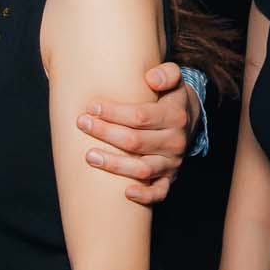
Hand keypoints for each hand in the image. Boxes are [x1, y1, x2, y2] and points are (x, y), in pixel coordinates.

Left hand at [77, 62, 196, 204]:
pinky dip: (144, 195)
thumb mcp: (174, 78)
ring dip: (114, 164)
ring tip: (89, 155)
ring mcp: (172, 162)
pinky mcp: (169, 178)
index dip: (113, 112)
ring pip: (141, 169)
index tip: (91, 107)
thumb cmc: (170, 96)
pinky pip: (159, 192)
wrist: (188, 118)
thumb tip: (151, 78)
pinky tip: (125, 193)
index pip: (139, 117)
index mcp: (174, 116)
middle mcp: (175, 141)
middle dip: (105, 133)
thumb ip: (166, 73)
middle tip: (82, 124)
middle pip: (135, 142)